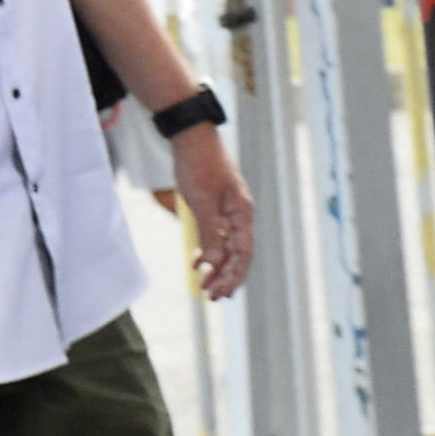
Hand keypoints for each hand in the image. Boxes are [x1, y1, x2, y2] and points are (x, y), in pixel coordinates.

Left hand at [170, 121, 252, 298]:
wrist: (192, 137)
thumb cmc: (199, 166)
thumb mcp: (202, 202)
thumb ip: (209, 233)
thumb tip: (214, 263)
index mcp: (241, 213)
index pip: (242, 253)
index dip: (233, 275)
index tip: (221, 293)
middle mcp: (239, 213)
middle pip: (236, 253)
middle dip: (226, 276)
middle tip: (212, 297)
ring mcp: (227, 210)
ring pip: (225, 246)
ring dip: (216, 267)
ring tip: (205, 286)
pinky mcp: (215, 206)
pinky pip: (215, 235)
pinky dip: (207, 250)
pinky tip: (196, 262)